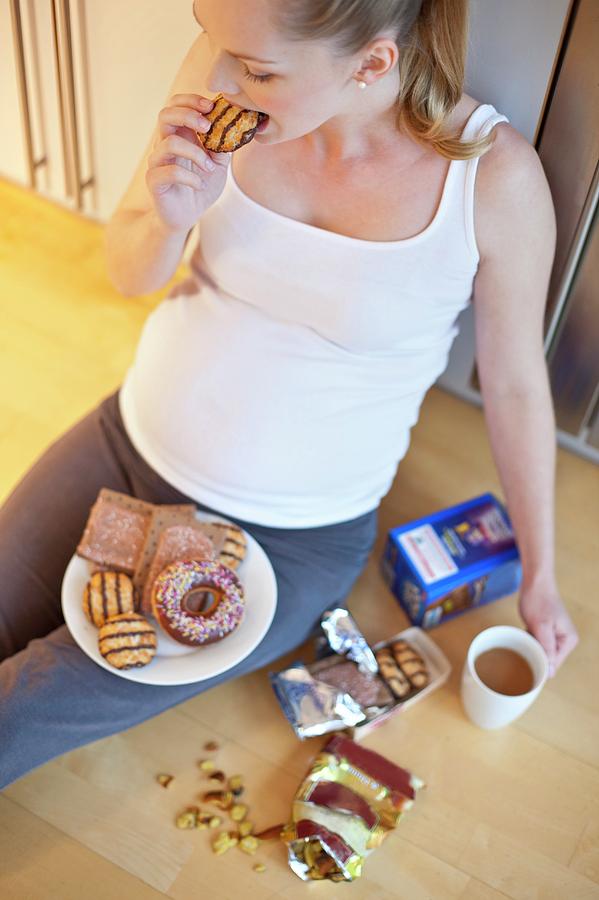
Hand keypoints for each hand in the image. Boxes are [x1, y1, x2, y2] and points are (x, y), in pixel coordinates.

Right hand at [145, 93, 230, 233]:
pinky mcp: (154, 180)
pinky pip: (170, 171)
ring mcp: (157, 161)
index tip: (211, 107)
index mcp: (179, 135)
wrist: (188, 216)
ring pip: (170, 143)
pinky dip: (190, 177)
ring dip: (196, 153)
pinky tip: (200, 184)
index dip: (191, 101)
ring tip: (209, 167)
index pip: (176, 105)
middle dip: (188, 115)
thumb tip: (235, 127)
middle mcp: (164, 144)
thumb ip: (223, 145)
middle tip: (207, 126)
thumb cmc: (201, 187)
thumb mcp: (219, 164)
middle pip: (165, 115)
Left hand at [518, 580, 577, 676]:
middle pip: (547, 659)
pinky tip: (524, 632)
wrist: (535, 581)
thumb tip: (550, 673)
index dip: (539, 665)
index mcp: (569, 641)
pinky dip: (529, 640)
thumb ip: (547, 649)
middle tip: (524, 643)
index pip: (554, 665)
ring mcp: (556, 635)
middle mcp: (566, 640)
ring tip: (524, 636)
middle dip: (534, 654)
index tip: (526, 658)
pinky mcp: (547, 631)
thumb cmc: (538, 600)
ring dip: (530, 647)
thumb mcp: (541, 627)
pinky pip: (537, 643)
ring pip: (540, 651)